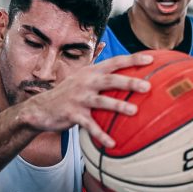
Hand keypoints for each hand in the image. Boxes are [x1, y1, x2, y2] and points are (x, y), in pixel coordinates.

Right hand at [19, 53, 153, 146]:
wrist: (41, 108)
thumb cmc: (68, 92)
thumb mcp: (81, 76)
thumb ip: (97, 67)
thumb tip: (107, 48)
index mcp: (91, 72)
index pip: (114, 62)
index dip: (132, 59)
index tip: (151, 59)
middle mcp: (86, 82)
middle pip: (111, 80)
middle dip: (130, 82)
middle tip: (148, 86)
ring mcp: (79, 98)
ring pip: (102, 101)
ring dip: (118, 106)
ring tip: (134, 111)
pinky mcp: (73, 114)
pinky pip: (90, 126)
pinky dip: (101, 135)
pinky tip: (112, 144)